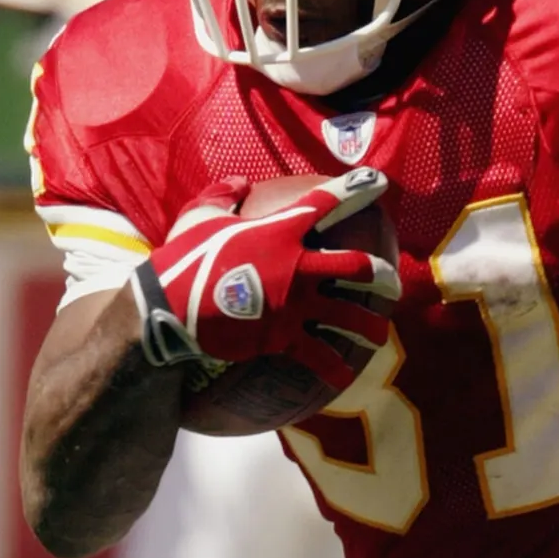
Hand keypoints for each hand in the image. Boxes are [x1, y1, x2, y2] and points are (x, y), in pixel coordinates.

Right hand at [137, 168, 399, 388]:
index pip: (327, 204)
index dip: (357, 190)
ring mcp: (293, 305)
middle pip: (355, 266)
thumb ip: (223, 194)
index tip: (378, 183)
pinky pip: (317, 355)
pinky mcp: (282, 337)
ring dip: (369, 325)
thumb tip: (241, 182)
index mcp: (282, 231)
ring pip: (347, 315)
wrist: (168, 307)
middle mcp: (297, 267)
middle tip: (390, 281)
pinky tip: (344, 375)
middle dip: (379, 274)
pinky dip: (333, 366)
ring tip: (379, 333)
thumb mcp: (200, 216)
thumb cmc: (183, 259)